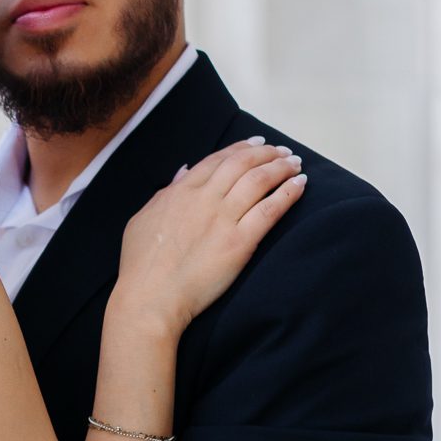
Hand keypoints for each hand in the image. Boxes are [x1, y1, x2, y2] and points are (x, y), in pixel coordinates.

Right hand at [117, 139, 305, 336]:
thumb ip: (166, 193)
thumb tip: (183, 172)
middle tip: (282, 151)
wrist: (150, 296)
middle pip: (242, 164)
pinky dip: (287, 193)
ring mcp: (223, 219)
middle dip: (266, 153)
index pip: (217, 160)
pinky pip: (269, 211)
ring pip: (259, 181)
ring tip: (295, 163)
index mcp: (181, 192)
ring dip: (281, 167)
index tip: (258, 143)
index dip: (241, 148)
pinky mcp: (239, 243)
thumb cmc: (140, 265)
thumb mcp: (143, 219)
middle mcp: (204, 198)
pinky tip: (300, 184)